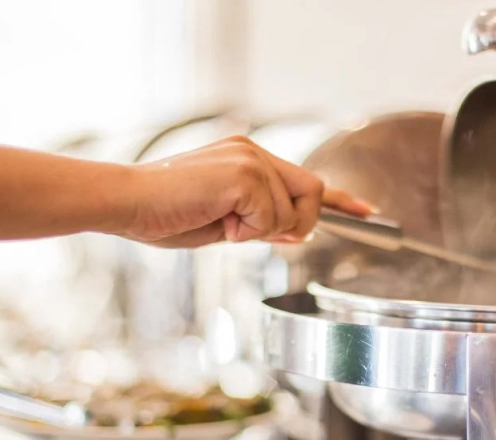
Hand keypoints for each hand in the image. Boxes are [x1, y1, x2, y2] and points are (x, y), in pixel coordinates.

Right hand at [116, 136, 371, 247]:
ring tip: (218, 221)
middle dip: (295, 224)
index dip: (341, 200)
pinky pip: (272, 219)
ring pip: (291, 214)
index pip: (306, 179)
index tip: (367, 211)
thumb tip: (293, 233)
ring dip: (259, 231)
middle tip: (247, 232)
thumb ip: (261, 221)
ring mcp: (252, 159)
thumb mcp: (224, 222)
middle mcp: (254, 151)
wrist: (128, 204)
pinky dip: (247, 231)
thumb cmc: (165, 215)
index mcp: (249, 157)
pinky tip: (216, 218)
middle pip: (312, 194)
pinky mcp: (246, 175)